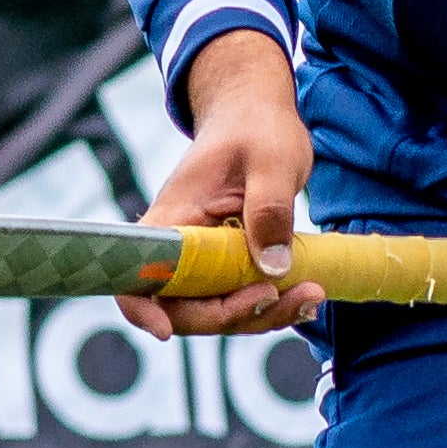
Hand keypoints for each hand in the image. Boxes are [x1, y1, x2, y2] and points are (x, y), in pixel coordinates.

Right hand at [115, 30, 322, 337]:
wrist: (259, 115)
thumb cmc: (258, 129)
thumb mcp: (271, 161)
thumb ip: (270, 210)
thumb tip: (270, 268)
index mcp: (171, 220)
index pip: (134, 276)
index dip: (142, 310)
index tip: (167, 332)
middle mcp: (179, 248)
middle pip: (185, 308)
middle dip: (233, 315)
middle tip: (291, 295)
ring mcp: (203, 259)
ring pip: (218, 309)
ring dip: (262, 314)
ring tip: (312, 295)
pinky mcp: (228, 264)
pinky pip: (240, 297)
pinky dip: (271, 304)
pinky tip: (306, 295)